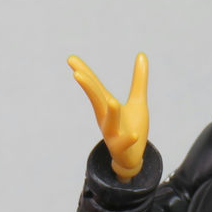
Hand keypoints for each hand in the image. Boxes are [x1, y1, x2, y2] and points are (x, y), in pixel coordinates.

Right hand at [68, 52, 149, 180]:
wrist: (131, 157)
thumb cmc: (132, 126)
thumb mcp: (138, 100)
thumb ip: (139, 79)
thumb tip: (141, 54)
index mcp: (106, 105)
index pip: (95, 86)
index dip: (84, 72)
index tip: (70, 58)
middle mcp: (105, 118)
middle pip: (97, 101)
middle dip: (88, 88)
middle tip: (77, 74)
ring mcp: (112, 133)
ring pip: (110, 123)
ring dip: (111, 113)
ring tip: (112, 101)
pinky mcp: (122, 147)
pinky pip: (124, 143)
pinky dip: (128, 139)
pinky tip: (134, 135)